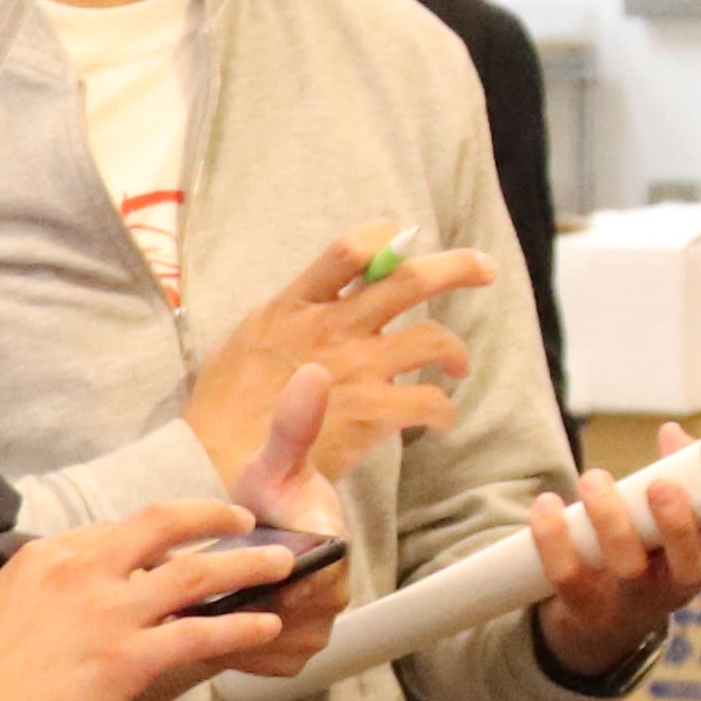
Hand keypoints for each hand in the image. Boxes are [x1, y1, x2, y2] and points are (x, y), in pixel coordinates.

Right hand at [0, 497, 323, 700]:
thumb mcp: (4, 598)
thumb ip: (47, 580)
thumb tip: (76, 578)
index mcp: (56, 553)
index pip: (123, 526)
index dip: (165, 528)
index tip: (187, 535)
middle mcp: (88, 569)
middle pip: (167, 525)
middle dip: (216, 517)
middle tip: (247, 520)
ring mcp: (112, 613)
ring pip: (198, 574)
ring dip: (248, 566)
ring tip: (283, 565)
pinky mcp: (129, 658)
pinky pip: (201, 632)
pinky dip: (241, 626)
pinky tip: (266, 627)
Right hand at [188, 238, 490, 498]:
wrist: (217, 461)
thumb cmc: (227, 404)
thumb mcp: (251, 336)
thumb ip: (292, 314)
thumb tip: (323, 295)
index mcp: (297, 304)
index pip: (349, 249)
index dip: (384, 238)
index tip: (404, 240)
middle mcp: (333, 328)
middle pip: (407, 281)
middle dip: (456, 268)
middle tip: (484, 269)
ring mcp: (356, 370)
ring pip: (431, 339)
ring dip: (455, 351)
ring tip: (456, 366)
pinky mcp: (371, 413)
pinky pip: (429, 401)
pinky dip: (443, 411)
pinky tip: (439, 420)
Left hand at [198, 373, 356, 675]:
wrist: (255, 537)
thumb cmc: (266, 499)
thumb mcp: (274, 464)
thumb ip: (294, 427)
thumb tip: (315, 371)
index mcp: (335, 555)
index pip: (309, 583)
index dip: (268, 576)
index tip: (230, 559)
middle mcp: (333, 602)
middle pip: (287, 622)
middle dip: (241, 606)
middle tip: (197, 585)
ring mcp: (314, 635)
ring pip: (271, 648)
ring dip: (232, 631)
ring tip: (196, 604)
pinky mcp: (290, 662)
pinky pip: (261, 667)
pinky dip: (231, 652)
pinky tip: (206, 628)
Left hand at [528, 420, 700, 682]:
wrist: (603, 624)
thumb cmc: (651, 550)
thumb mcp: (674, 516)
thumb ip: (678, 471)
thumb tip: (670, 434)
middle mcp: (683, 581)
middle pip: (694, 565)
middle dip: (680, 524)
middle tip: (661, 484)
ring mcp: (636, 600)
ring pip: (629, 568)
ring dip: (611, 520)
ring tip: (594, 479)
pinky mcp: (588, 608)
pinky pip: (570, 578)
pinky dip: (555, 540)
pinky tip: (546, 507)